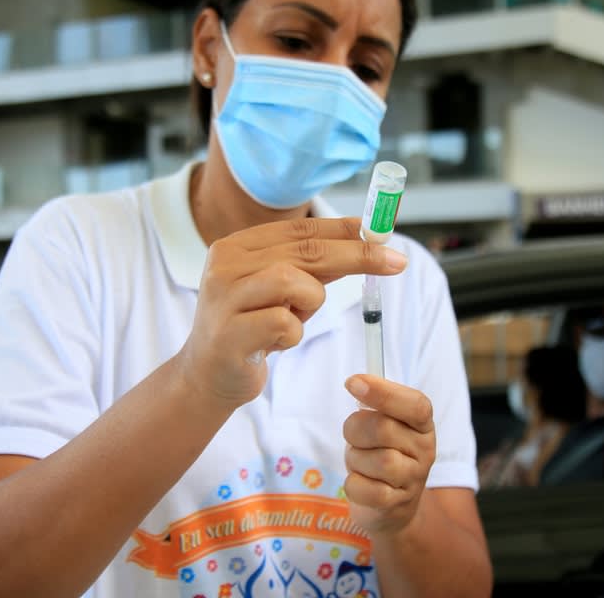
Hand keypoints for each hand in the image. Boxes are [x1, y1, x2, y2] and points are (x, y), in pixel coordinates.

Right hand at [176, 217, 407, 408]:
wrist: (207, 375)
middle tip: (396, 262)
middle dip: (357, 255)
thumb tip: (364, 240)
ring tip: (293, 319)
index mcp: (237, 246)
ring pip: (295, 281)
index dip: (343, 228)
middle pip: (305, 251)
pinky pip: (285, 324)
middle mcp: (225, 264)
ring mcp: (224, 298)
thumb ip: (313, 265)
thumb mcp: (281, 290)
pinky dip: (292, 335)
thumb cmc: (251, 328)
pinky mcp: (228, 333)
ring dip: (310, 303)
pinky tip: (274, 344)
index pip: (300, 229)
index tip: (381, 230)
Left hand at [342, 375, 435, 534]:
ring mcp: (414, 480)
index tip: (352, 382)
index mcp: (422, 425)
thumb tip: (357, 382)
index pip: (415, 405)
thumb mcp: (383, 424)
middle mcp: (425, 450)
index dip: (384, 392)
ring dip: (355, 459)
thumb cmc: (381, 453)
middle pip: (383, 428)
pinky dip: (353, 484)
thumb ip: (375, 402)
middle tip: (353, 436)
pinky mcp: (397, 505)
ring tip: (359, 462)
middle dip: (355, 429)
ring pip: (377, 461)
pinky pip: (365, 488)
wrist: (390, 506)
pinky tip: (360, 482)